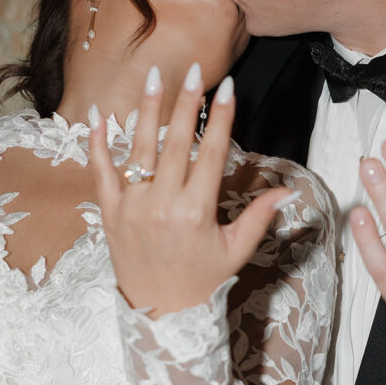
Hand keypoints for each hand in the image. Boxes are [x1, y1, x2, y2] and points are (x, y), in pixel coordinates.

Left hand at [89, 63, 293, 314]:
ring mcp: (132, 208)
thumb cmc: (202, 280)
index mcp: (196, 212)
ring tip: (155, 75)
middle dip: (186, 102)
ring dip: (148, 110)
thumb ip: (260, 216)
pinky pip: (100, 172)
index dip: (221, 118)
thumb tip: (289, 190)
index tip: (227, 88)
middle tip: (194, 70)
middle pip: (176, 142)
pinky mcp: (109, 214)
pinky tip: (98, 114)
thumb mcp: (236, 250)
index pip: (211, 153)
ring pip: (139, 149)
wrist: (159, 314)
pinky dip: (97, 143)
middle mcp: (162, 205)